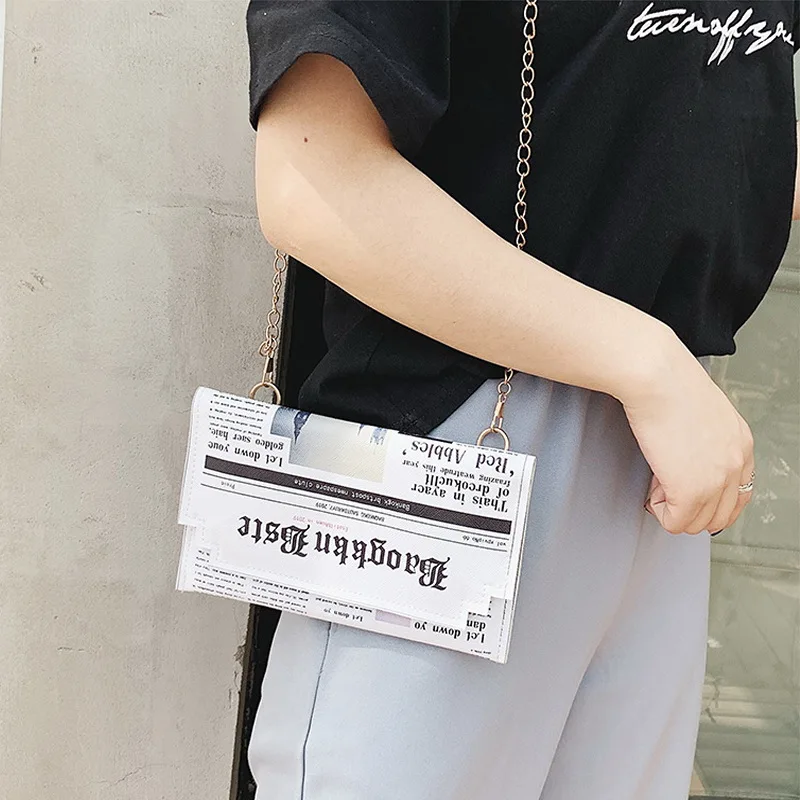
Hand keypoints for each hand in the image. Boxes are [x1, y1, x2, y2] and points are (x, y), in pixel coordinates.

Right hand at [621, 332, 754, 534]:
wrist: (657, 377)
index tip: (688, 494)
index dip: (710, 501)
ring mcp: (715, 480)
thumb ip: (706, 438)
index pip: (739, 495)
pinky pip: (675, 523)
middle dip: (689, 508)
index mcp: (741, 443)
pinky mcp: (689, 491)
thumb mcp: (703, 411)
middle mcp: (734, 464)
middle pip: (719, 516)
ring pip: (697, 524)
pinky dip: (659, 511)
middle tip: (666, 487)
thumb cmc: (670, 382)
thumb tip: (686, 454)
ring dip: (673, 509)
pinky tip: (652, 485)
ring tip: (657, 483)